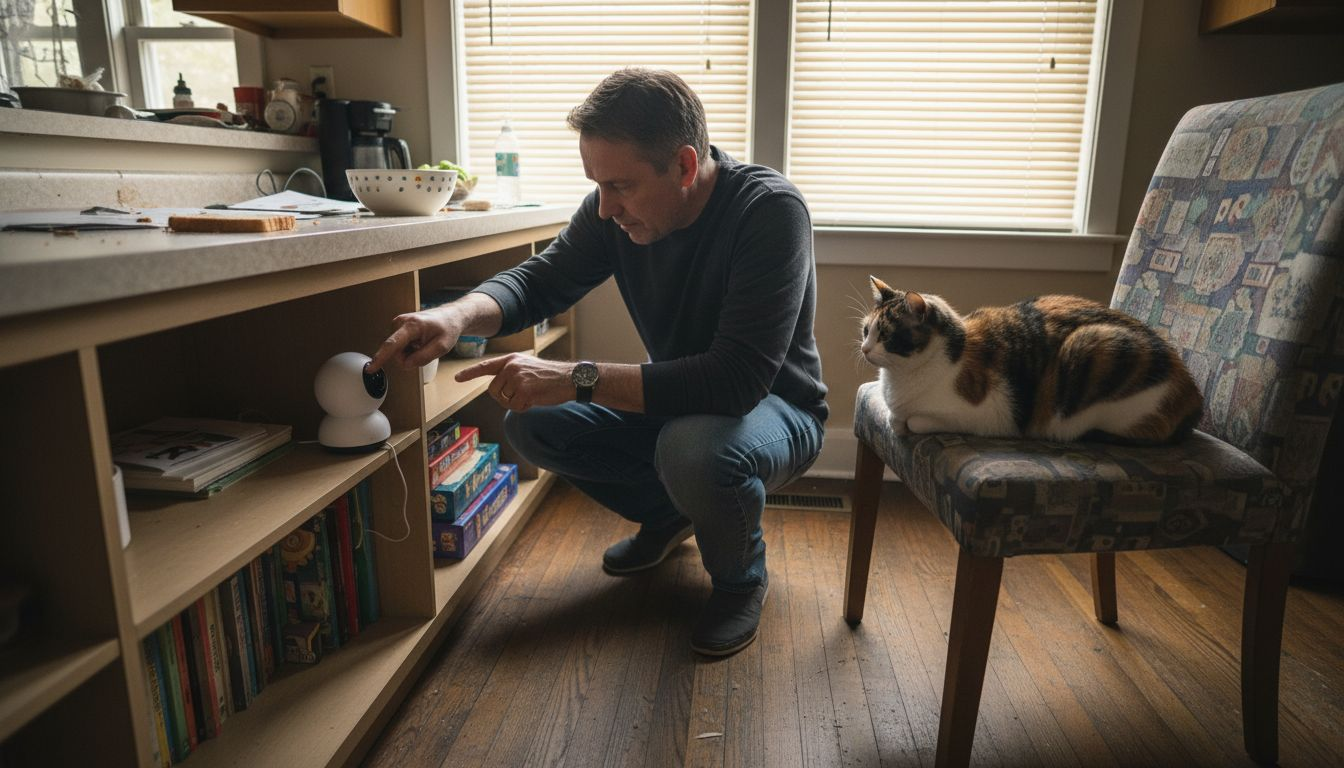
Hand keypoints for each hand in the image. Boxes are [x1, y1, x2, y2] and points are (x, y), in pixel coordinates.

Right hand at [368, 306, 460, 372]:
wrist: (450, 316)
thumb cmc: (447, 328)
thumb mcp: (442, 347)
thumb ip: (423, 358)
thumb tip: (406, 365)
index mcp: (412, 325)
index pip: (392, 344)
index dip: (380, 358)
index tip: (371, 368)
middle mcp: (401, 322)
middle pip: (396, 352)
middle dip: (410, 357)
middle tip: (426, 349)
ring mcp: (398, 324)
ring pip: (398, 351)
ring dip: (411, 353)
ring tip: (424, 343)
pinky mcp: (398, 327)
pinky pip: (400, 347)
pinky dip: (410, 349)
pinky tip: (419, 342)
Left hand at [456, 353, 574, 411]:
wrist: (569, 378)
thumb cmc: (550, 376)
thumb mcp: (527, 367)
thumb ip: (510, 373)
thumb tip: (496, 388)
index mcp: (510, 360)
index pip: (485, 366)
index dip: (470, 373)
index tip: (456, 378)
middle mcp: (510, 367)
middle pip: (493, 391)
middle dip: (505, 398)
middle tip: (524, 394)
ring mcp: (516, 378)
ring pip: (504, 400)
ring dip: (517, 403)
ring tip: (532, 394)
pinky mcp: (523, 390)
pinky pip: (515, 407)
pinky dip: (524, 407)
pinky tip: (536, 398)